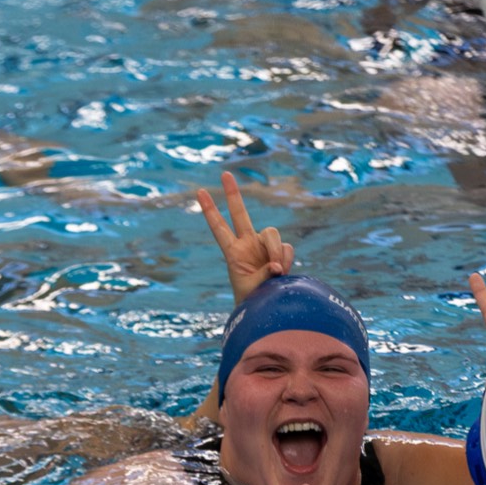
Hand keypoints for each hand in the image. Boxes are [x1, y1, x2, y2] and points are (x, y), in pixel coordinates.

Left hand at [197, 171, 294, 302]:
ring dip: (275, 250)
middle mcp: (247, 244)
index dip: (210, 210)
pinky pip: (286, 248)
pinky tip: (282, 272)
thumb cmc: (251, 301)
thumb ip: (263, 275)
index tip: (199, 192)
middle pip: (240, 214)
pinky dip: (285, 258)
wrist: (266, 310)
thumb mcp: (252, 289)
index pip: (219, 228)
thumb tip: (277, 265)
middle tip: (225, 174)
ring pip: (272, 234)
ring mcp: (264, 246)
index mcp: (232, 253)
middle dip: (233, 194)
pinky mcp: (279, 252)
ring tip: (276, 271)